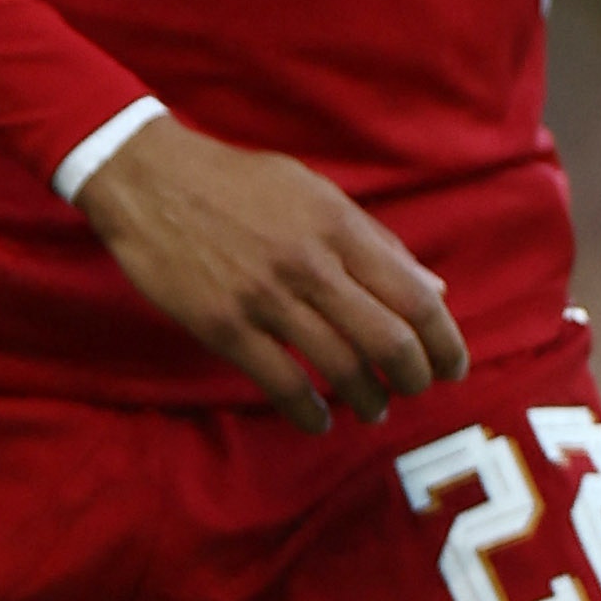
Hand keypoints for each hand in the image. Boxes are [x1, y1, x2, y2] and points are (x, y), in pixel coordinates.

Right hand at [76, 114, 467, 429]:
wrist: (149, 179)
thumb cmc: (237, 183)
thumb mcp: (315, 194)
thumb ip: (375, 241)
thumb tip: (433, 289)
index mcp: (338, 227)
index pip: (414, 297)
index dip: (444, 343)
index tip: (451, 367)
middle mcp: (310, 264)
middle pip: (387, 340)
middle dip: (414, 378)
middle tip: (415, 391)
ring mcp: (265, 298)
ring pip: (340, 367)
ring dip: (367, 399)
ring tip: (372, 408)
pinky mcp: (223, 326)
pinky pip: (281, 383)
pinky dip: (308, 412)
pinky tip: (318, 420)